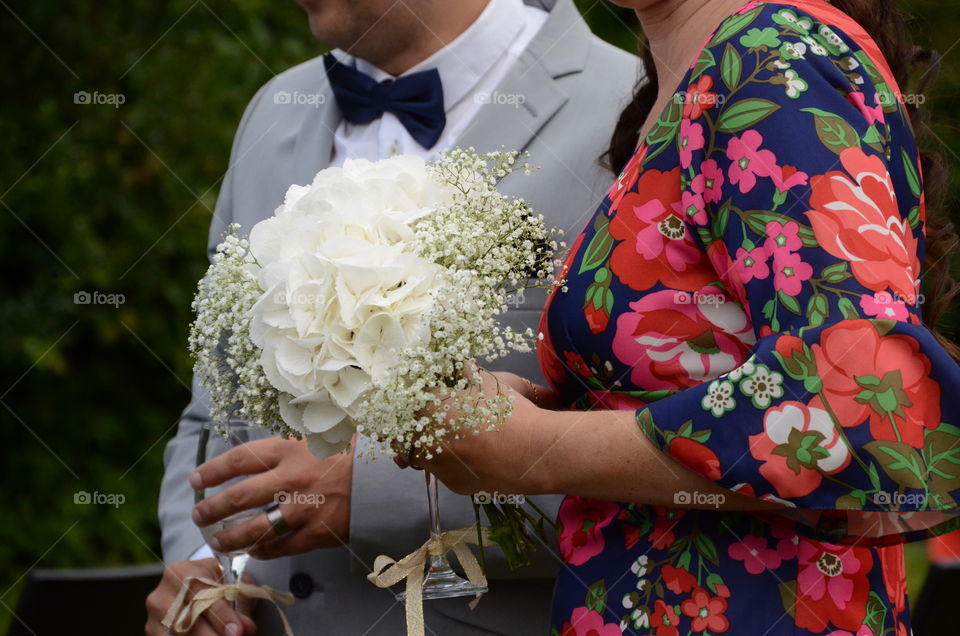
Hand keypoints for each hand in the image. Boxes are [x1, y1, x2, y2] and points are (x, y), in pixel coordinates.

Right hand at [145, 558, 255, 635]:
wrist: (192, 582)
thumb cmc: (214, 581)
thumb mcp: (230, 583)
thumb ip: (239, 604)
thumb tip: (246, 628)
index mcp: (182, 572)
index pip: (202, 597)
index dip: (221, 616)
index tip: (237, 631)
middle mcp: (162, 593)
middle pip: (187, 621)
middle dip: (213, 635)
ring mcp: (154, 615)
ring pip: (179, 634)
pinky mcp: (152, 631)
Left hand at [190, 436, 351, 558]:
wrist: (389, 475)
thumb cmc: (354, 450)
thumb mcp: (321, 432)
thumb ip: (292, 438)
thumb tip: (267, 440)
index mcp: (290, 449)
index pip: (239, 459)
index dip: (212, 471)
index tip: (197, 480)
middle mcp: (291, 478)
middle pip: (238, 497)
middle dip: (212, 509)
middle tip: (199, 515)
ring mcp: (303, 508)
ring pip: (255, 528)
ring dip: (230, 537)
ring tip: (217, 542)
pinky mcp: (317, 532)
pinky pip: (282, 546)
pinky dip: (264, 550)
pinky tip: (255, 551)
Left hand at [404, 370, 554, 496]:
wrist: (533, 451)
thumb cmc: (508, 411)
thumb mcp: (488, 384)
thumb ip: (468, 373)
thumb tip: (463, 365)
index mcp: (429, 409)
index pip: (403, 406)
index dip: (410, 404)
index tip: (417, 403)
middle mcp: (425, 440)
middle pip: (402, 437)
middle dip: (411, 430)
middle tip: (428, 424)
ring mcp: (437, 467)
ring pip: (420, 458)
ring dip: (428, 449)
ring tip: (452, 441)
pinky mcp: (452, 486)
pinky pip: (443, 473)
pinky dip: (449, 465)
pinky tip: (470, 458)